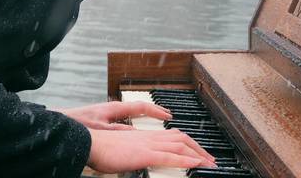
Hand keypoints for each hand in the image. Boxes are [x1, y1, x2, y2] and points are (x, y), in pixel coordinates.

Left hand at [54, 100, 170, 129]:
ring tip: (157, 121)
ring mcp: (109, 113)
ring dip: (145, 117)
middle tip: (168, 116)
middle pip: (139, 107)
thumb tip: (136, 131)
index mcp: (115, 108)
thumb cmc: (77, 123)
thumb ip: (119, 130)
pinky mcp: (103, 118)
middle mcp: (113, 108)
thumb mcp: (101, 128)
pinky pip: (124, 119)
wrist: (59, 122)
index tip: (168, 115)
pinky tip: (136, 131)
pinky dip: (134, 122)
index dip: (156, 111)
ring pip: (132, 113)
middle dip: (154, 111)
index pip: (141, 106)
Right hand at [86, 128, 217, 172]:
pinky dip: (185, 159)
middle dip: (199, 149)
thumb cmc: (102, 149)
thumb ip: (137, 153)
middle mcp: (150, 137)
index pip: (174, 136)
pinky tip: (195, 163)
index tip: (199, 152)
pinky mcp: (145, 154)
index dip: (189, 143)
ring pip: (181, 145)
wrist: (90, 143)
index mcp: (146, 136)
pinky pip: (170, 156)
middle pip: (182, 138)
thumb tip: (143, 159)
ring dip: (198, 154)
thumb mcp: (125, 150)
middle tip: (211, 160)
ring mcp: (149, 144)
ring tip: (210, 164)